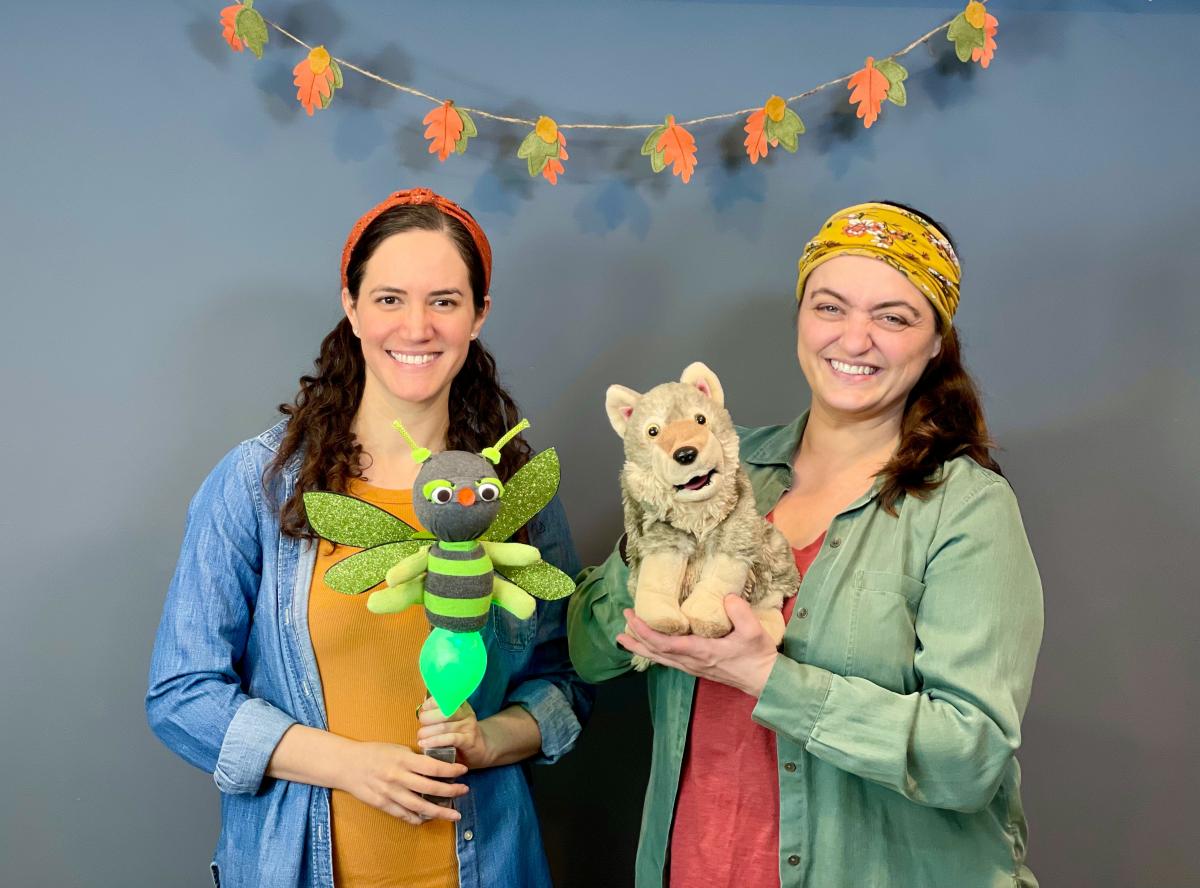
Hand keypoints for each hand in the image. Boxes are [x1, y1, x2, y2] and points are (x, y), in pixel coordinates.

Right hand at [339, 740, 467, 825]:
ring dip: (440, 812)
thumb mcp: (396, 748)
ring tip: (455, 815)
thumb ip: (414, 757)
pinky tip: (428, 819)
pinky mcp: (382, 805)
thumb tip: (435, 764)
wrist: (346, 764)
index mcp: (403, 760)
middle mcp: (398, 777)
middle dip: (451, 791)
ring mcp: (390, 793)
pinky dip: (418, 819)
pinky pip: (404, 815)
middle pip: (431, 788)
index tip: (464, 770)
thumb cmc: (373, 752)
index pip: (433, 767)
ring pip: (420, 807)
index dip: (451, 770)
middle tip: (465, 791)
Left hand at [416, 699, 495, 769]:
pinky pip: (450, 738)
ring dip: (428, 732)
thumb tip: (424, 703)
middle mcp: (466, 714)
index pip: (446, 698)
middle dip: (427, 718)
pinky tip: (425, 744)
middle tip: (421, 727)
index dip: (432, 702)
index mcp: (461, 706)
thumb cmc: (460, 734)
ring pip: (444, 727)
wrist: (481, 749)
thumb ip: (439, 712)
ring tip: (420, 738)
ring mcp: (468, 727)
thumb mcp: (452, 720)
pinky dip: (435, 741)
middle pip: (444, 712)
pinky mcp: (468, 741)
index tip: (424, 708)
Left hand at [617, 595, 779, 696]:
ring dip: (640, 647)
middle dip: (636, 637)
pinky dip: (653, 652)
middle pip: (655, 652)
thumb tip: (726, 596)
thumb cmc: (758, 657)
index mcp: (701, 651)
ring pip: (659, 658)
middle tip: (622, 623)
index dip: (645, 631)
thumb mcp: (754, 632)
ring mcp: (693, 667)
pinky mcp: (697, 668)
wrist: (765, 681)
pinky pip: (668, 661)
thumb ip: (740, 612)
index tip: (633, 618)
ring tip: (623, 638)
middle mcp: (691, 662)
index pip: (664, 643)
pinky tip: (648, 647)